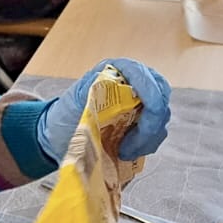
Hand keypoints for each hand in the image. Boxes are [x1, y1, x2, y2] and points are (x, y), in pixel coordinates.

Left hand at [37, 57, 171, 161]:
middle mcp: (133, 82)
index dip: (151, 95)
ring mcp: (141, 102)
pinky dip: (146, 144)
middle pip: (160, 97)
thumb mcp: (74, 100)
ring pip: (160, 117)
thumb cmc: (65, 115)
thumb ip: (91, 90)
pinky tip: (128, 152)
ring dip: (147, 138)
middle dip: (151, 123)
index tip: (147, 120)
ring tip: (124, 152)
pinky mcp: (143, 122)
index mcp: (117, 71)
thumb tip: (106, 84)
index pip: (143, 75)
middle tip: (131, 145)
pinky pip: (156, 132)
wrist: (61, 135)